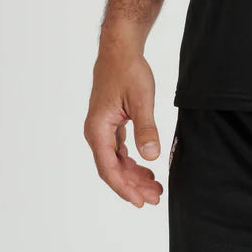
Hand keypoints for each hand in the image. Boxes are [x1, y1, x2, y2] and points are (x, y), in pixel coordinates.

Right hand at [83, 43, 164, 207]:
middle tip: (155, 197)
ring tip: (154, 186)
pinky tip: (145, 168)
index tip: (140, 202)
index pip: (109, 168)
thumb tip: (151, 157)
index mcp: (98, 129)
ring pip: (116, 161)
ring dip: (133, 175)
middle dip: (133, 185)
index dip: (124, 188)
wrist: (119, 50)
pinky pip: (119, 150)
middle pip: (112, 169)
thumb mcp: (141, 100)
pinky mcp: (109, 124)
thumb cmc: (128, 71)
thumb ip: (146, 129)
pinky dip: (132, 161)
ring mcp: (102, 129)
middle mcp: (96, 132)